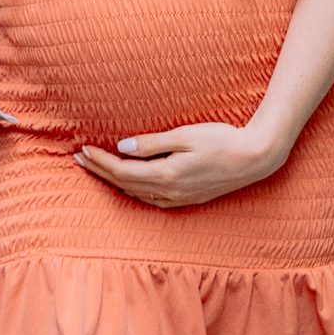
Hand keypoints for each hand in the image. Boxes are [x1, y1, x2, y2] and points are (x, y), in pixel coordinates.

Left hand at [75, 121, 282, 207]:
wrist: (255, 159)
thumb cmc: (222, 140)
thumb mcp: (185, 135)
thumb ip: (152, 143)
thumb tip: (123, 147)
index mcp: (167, 175)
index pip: (123, 171)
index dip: (101, 162)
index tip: (83, 150)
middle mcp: (170, 192)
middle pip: (125, 185)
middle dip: (100, 172)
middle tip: (78, 159)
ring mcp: (180, 199)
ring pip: (137, 194)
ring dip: (114, 182)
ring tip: (97, 169)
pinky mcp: (188, 199)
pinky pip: (152, 199)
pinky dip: (134, 190)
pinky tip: (128, 183)